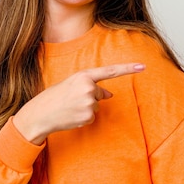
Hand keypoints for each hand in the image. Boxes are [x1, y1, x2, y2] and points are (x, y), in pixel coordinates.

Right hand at [13, 63, 144, 143]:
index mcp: (83, 75)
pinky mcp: (89, 116)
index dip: (128, 69)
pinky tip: (71, 115)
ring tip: (69, 107)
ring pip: (96, 106)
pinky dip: (83, 117)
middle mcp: (88, 87)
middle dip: (90, 97)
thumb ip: (91, 85)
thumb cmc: (54, 97)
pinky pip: (92, 116)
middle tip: (70, 99)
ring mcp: (90, 102)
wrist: (40, 114)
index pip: (110, 71)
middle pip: (100, 93)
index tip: (143, 66)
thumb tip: (110, 95)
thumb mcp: (72, 85)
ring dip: (85, 108)